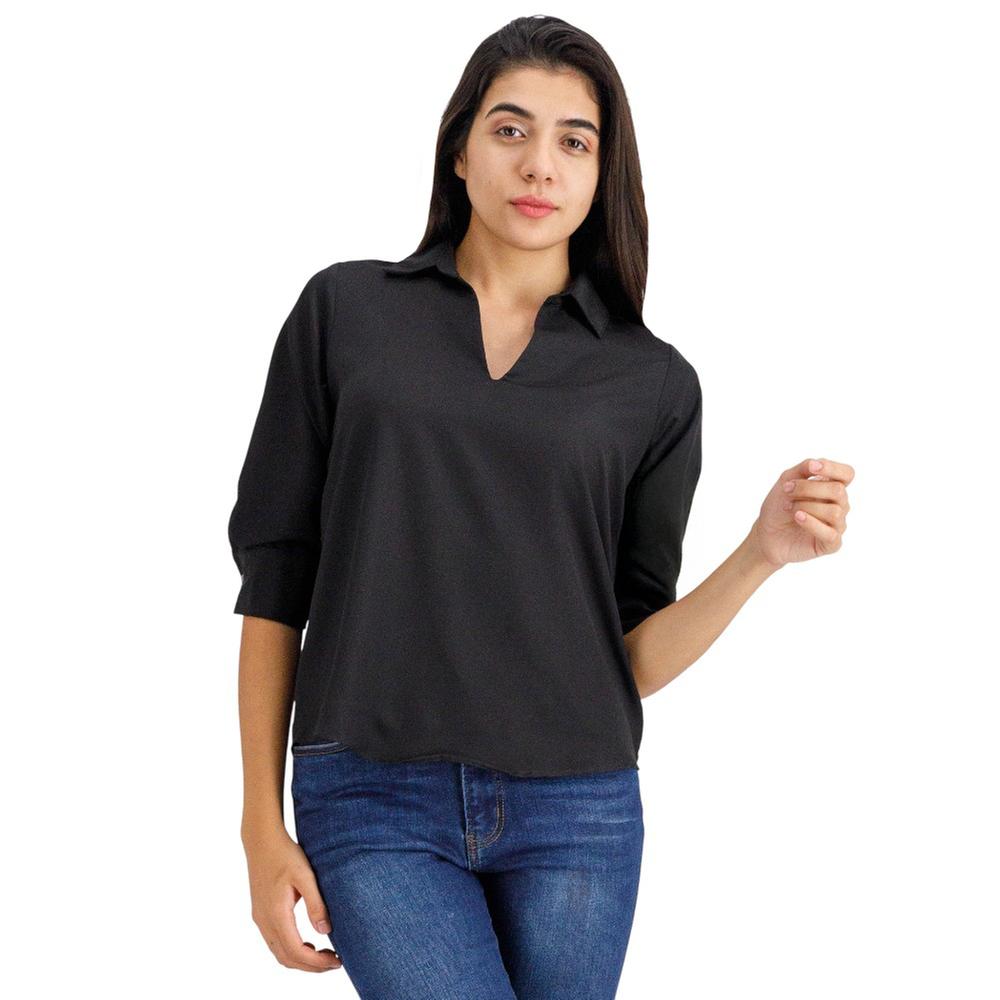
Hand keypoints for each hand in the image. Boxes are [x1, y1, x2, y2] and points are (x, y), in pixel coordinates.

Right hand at [244, 829, 342, 972]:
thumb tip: (325, 931)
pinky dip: (292, 950)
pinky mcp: (260, 914)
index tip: (337, 961)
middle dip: (311, 966)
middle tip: (335, 962)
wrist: (261, 841)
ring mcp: (260, 918)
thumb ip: (315, 903)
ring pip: (279, 953)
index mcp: (276, 913)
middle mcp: (264, 921)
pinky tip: (309, 944)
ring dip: (301, 960)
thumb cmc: (285, 854)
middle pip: (286, 958)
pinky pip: (275, 943)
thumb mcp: (305, 875)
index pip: (296, 951)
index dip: (316, 962)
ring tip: (325, 955)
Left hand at [749, 457, 852, 568]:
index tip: (812, 468)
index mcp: (832, 487)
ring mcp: (837, 525)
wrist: (766, 534)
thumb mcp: (786, 481)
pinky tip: (797, 517)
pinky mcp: (832, 543)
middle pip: (838, 491)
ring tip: (788, 508)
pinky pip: (830, 533)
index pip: (847, 474)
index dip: (833, 468)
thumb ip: (803, 469)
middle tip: (787, 490)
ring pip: (834, 511)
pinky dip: (811, 523)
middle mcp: (840, 505)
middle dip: (808, 488)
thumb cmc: (779, 506)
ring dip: (806, 506)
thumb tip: (816, 463)